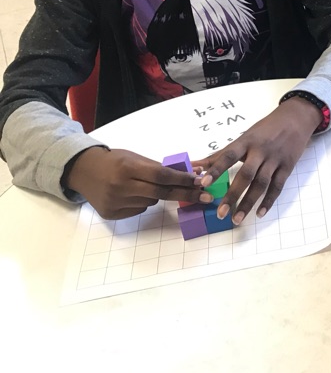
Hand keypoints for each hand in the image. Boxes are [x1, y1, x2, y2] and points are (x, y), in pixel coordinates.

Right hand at [65, 147, 207, 219]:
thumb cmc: (115, 161)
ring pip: (151, 202)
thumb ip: (160, 167)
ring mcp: (115, 202)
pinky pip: (139, 209)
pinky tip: (134, 193)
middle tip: (205, 196)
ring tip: (146, 185)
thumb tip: (192, 173)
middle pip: (161, 193)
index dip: (183, 180)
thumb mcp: (136, 158)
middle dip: (185, 194)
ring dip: (158, 195)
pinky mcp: (111, 214)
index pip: (162, 176)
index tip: (201, 182)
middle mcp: (120, 186)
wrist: (83, 171)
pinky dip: (143, 202)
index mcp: (128, 168)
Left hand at [192, 97, 321, 225]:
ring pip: (261, 184)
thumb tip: (195, 166)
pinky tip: (259, 213)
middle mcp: (261, 151)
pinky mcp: (287, 167)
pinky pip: (277, 187)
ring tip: (236, 219)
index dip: (216, 169)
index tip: (203, 183)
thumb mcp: (245, 136)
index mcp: (247, 141)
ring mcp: (275, 160)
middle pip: (246, 175)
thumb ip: (222, 154)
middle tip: (220, 213)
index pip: (229, 156)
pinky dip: (269, 201)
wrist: (296, 118)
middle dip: (233, 195)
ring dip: (248, 203)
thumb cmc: (266, 129)